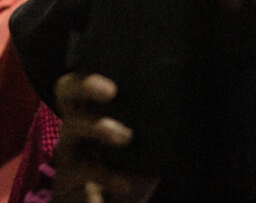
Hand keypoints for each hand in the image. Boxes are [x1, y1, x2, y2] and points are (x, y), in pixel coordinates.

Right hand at [53, 73, 152, 202]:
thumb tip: (189, 106)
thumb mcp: (141, 148)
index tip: (114, 71)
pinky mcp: (67, 181)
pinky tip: (124, 184)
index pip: (81, 79)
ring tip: (123, 136)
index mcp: (90, 112)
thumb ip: (154, 129)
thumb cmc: (123, 173)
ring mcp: (67, 152)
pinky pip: (81, 171)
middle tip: (110, 90)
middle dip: (86, 86)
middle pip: (66, 91)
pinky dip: (105, 176)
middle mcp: (74, 125)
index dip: (89, 71)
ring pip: (71, 128)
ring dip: (97, 127)